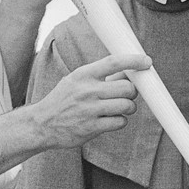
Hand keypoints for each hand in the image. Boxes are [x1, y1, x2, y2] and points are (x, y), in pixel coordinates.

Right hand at [28, 52, 149, 148]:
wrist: (42, 124)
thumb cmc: (62, 101)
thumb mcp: (75, 81)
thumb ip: (99, 77)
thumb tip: (127, 73)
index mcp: (82, 75)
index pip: (113, 62)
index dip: (133, 60)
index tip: (146, 61)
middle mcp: (87, 91)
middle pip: (126, 88)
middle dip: (132, 92)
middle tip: (127, 94)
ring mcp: (90, 110)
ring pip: (126, 106)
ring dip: (128, 108)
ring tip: (119, 108)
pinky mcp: (92, 128)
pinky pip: (120, 122)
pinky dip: (120, 121)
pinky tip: (110, 120)